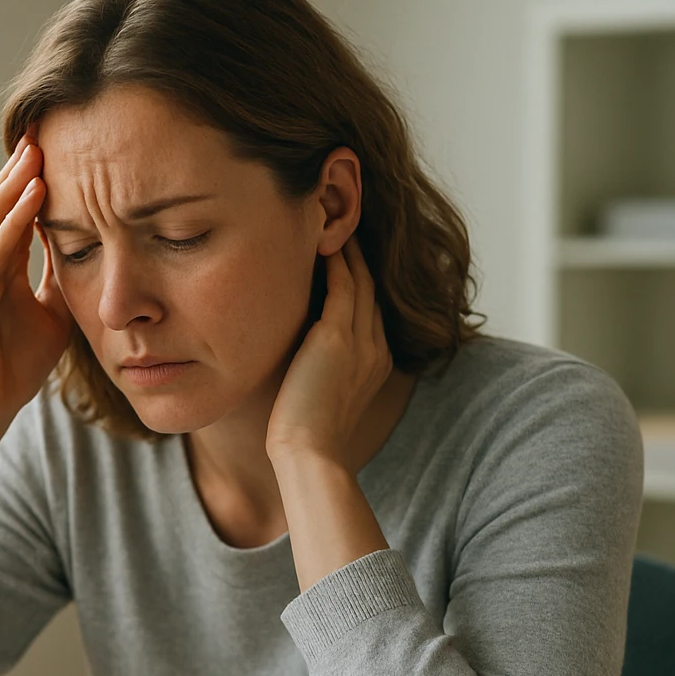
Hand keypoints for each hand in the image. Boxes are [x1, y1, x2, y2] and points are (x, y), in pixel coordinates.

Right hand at [0, 135, 74, 443]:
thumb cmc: (12, 370)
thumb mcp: (53, 316)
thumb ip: (61, 282)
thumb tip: (90, 253)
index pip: (13, 215)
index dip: (30, 182)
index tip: (54, 148)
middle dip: (18, 170)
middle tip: (40, 130)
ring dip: (13, 186)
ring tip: (34, 153)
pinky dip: (11, 224)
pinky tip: (31, 199)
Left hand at [266, 235, 392, 466]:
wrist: (308, 453)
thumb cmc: (303, 434)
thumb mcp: (319, 396)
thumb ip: (318, 371)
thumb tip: (298, 363)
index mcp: (376, 362)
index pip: (370, 309)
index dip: (360, 279)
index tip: (344, 255)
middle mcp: (376, 347)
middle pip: (371, 288)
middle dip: (358, 256)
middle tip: (343, 224)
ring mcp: (360, 341)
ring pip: (360, 280)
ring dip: (349, 249)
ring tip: (333, 221)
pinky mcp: (337, 337)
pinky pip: (343, 284)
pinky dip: (336, 260)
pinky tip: (323, 242)